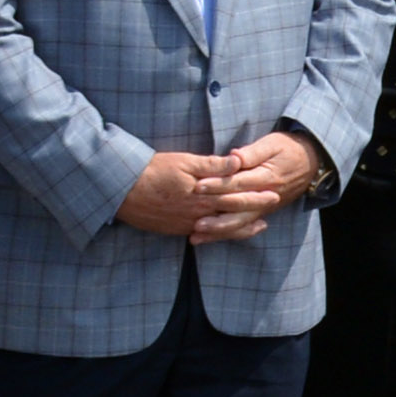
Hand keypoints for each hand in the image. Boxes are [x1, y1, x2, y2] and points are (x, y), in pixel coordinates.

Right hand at [118, 150, 260, 239]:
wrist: (121, 190)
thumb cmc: (152, 170)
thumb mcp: (183, 161)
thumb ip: (212, 164)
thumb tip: (237, 161)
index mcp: (202, 193)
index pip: (235, 193)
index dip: (256, 192)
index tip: (274, 189)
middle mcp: (198, 212)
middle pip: (233, 212)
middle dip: (255, 209)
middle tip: (274, 204)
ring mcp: (187, 224)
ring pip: (221, 228)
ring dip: (241, 227)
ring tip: (259, 225)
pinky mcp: (176, 230)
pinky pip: (204, 235)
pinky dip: (220, 234)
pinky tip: (226, 232)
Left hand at [187, 131, 322, 243]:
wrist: (310, 163)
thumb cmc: (287, 149)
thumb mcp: (272, 143)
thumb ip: (252, 152)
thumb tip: (234, 156)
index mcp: (266, 176)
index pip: (238, 182)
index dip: (218, 184)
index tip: (198, 185)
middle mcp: (265, 197)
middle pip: (237, 207)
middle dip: (214, 211)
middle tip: (193, 215)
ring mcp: (263, 208)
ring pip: (239, 222)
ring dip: (218, 230)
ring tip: (197, 233)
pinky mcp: (260, 213)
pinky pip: (242, 227)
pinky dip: (224, 234)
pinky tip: (206, 238)